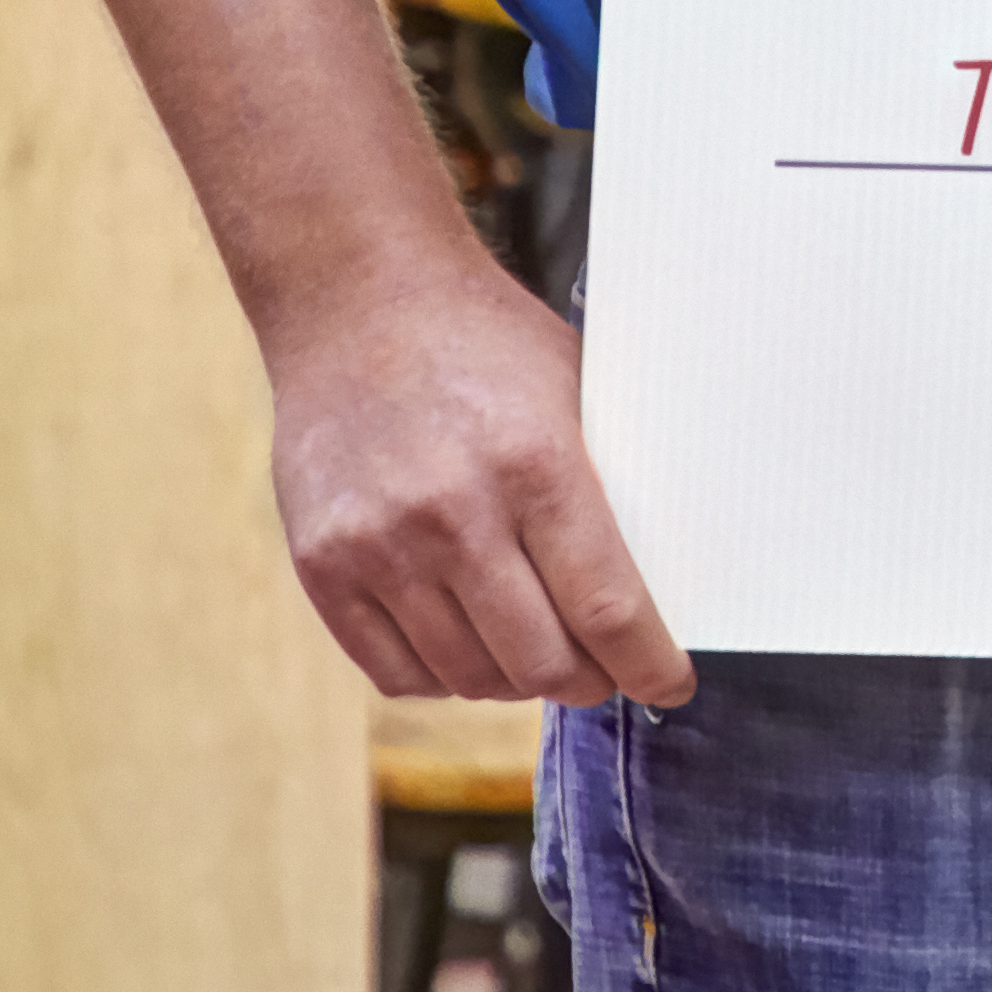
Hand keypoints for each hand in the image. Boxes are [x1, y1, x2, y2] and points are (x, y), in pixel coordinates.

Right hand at [263, 253, 692, 706]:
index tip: (670, 686)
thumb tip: (665, 579)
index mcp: (536, 464)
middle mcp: (453, 514)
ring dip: (518, 683)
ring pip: (470, 676)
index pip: (608, 608)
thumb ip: (610, 485)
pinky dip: (445, 678)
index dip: (648, 665)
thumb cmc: (488, 345)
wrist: (358, 304)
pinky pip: (396, 671)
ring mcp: (379, 547)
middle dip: (589, 682)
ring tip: (543, 658)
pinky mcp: (322, 568)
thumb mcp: (578, 392)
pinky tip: (472, 650)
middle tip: (607, 674)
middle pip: (541, 660)